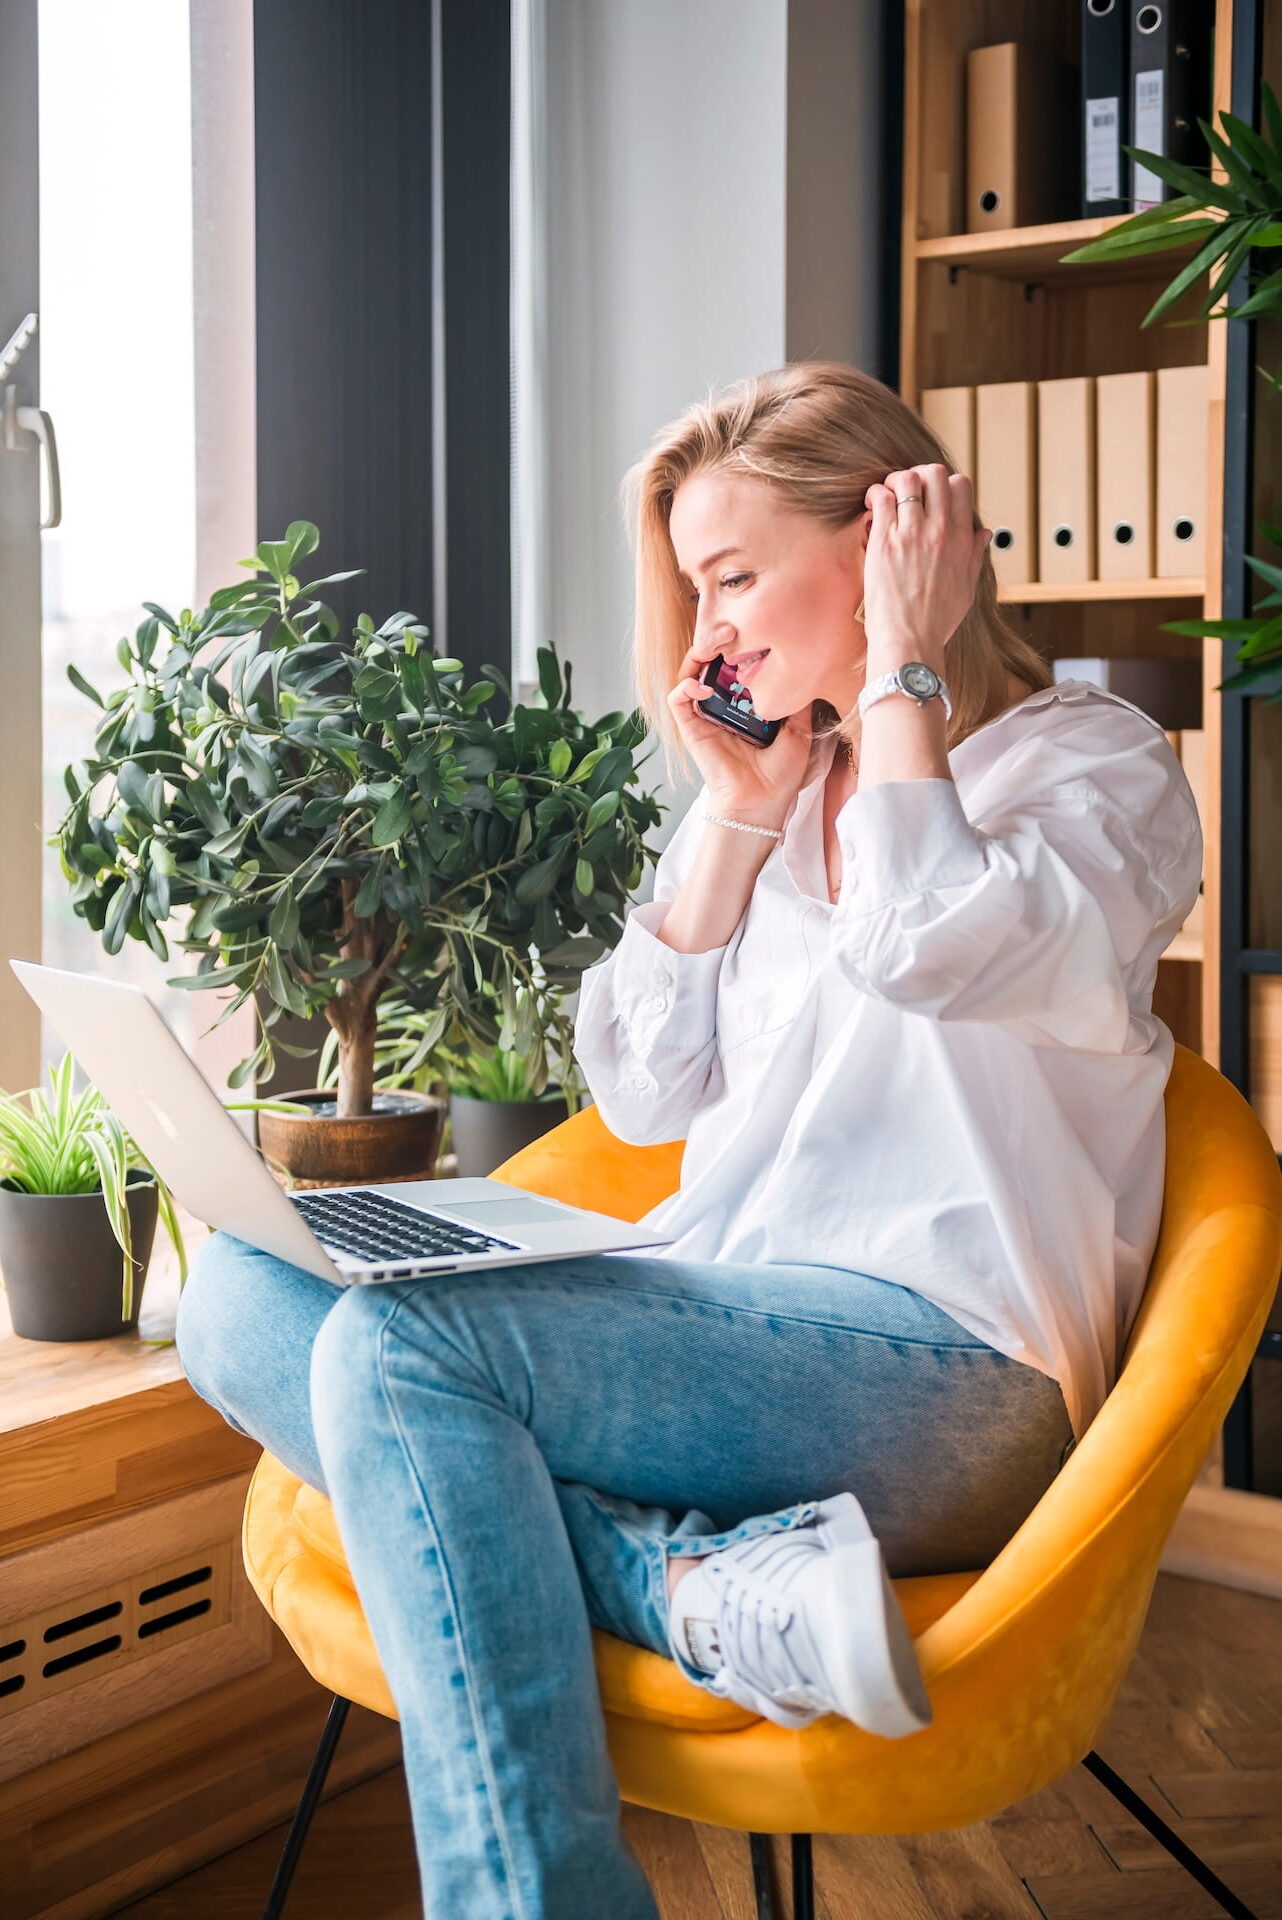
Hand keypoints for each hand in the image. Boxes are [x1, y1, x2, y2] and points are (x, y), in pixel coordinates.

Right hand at [668, 645, 813, 826]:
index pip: (735, 666)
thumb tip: (807, 671)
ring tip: (716, 644)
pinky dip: (685, 686)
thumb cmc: (779, 775)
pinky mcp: (689, 729)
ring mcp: (704, 716)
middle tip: (732, 627)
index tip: (754, 630)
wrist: (762, 802)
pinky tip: (704, 686)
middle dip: (717, 640)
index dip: (739, 645)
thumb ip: (798, 700)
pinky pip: (677, 699)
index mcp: (745, 706)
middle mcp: (722, 707)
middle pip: (710, 663)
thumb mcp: (799, 730)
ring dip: (698, 654)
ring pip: (689, 673)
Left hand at [861, 465, 991, 670]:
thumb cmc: (935, 621)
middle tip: (907, 492)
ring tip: (887, 496)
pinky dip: (875, 494)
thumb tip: (984, 533)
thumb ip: (975, 555)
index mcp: (961, 540)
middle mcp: (939, 531)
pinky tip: (872, 508)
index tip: (931, 498)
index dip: (944, 484)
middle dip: (920, 475)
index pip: (960, 486)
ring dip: (894, 481)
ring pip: (906, 479)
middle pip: (935, 474)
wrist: (910, 641)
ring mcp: (911, 534)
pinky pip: (881, 498)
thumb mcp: (966, 587)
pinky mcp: (884, 541)